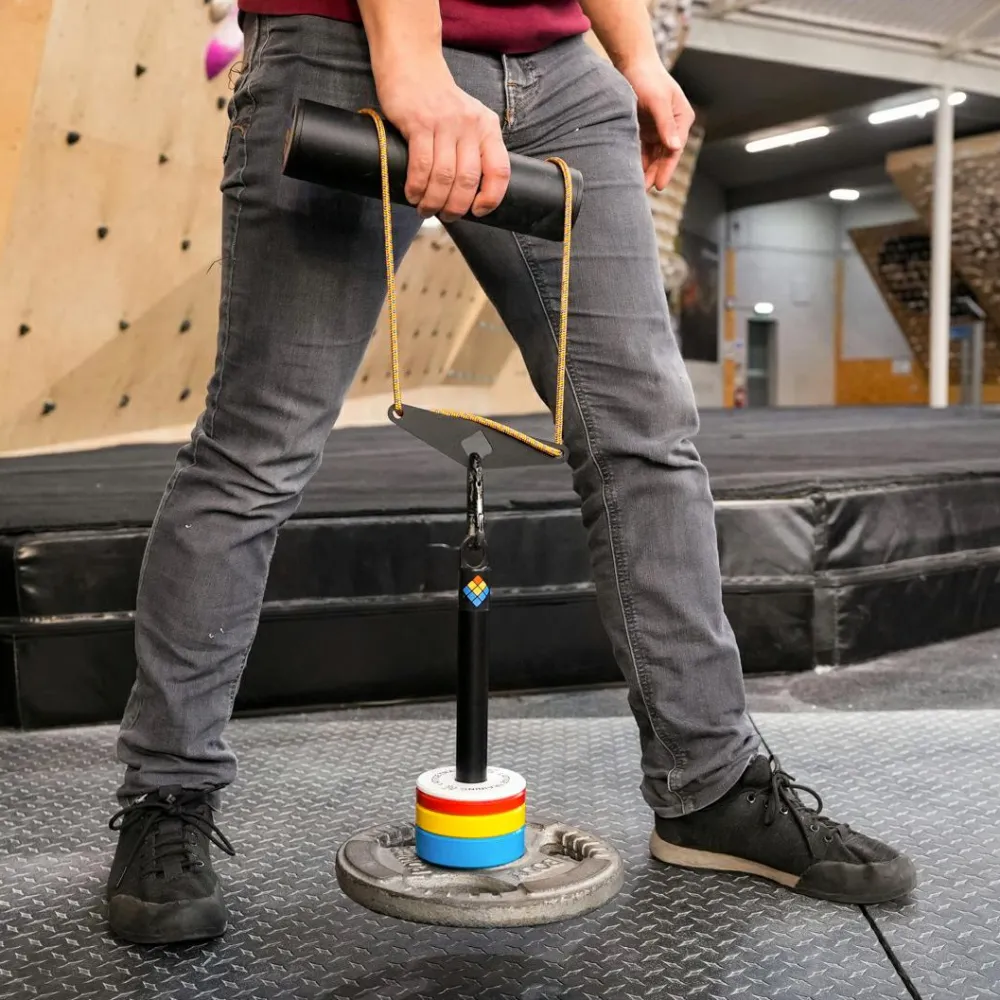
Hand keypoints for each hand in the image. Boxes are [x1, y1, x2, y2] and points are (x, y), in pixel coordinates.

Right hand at [374, 58, 510, 221]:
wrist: (412, 64)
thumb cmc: (438, 101)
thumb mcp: (468, 120)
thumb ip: (474, 148)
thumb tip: (470, 193)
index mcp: (487, 127)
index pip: (499, 171)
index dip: (491, 198)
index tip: (478, 211)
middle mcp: (470, 125)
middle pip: (468, 180)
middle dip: (456, 207)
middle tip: (445, 216)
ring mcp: (445, 124)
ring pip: (444, 177)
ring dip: (434, 201)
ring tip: (425, 209)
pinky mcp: (419, 123)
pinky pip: (422, 166)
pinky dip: (417, 187)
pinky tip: (413, 194)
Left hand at [621, 59, 694, 191]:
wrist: (632, 63)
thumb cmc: (647, 78)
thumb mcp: (658, 101)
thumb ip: (665, 124)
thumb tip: (675, 147)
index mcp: (681, 119)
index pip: (674, 150)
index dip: (667, 169)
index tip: (658, 186)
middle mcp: (672, 126)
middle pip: (664, 156)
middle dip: (654, 173)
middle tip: (642, 192)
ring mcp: (658, 129)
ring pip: (652, 156)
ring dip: (645, 170)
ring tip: (634, 186)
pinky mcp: (645, 129)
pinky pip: (642, 149)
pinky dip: (636, 160)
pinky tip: (628, 171)